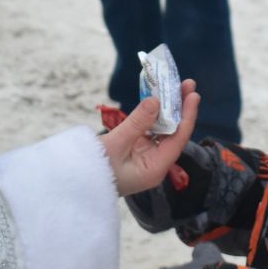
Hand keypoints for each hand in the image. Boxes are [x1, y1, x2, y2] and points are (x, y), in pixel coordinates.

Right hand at [102, 80, 199, 196]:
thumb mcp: (115, 144)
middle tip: (187, 85)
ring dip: (167, 110)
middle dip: (180, 108)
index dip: (187, 115)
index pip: (178, 139)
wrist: (75, 184)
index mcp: (155, 168)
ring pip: (163, 131)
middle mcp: (155, 164)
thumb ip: (137, 122)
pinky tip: (155, 101)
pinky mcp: (136, 153)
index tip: (193, 94)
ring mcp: (145, 158)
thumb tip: (156, 101)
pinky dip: (153, 117)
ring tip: (174, 87)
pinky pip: (149, 132)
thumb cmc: (93, 170)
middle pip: (174, 133)